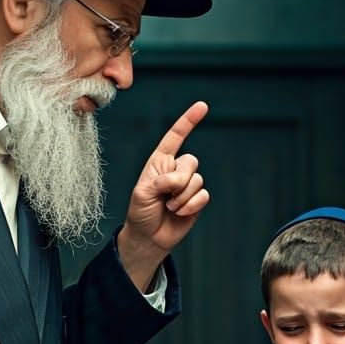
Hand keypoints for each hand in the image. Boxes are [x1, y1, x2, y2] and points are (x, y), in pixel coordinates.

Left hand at [117, 101, 209, 291]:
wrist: (148, 237)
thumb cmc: (140, 213)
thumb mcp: (142, 194)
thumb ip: (160, 182)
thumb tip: (179, 180)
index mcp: (159, 162)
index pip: (175, 137)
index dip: (188, 121)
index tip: (203, 106)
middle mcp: (176, 170)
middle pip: (191, 162)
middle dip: (179, 181)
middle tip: (164, 196)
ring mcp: (188, 185)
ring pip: (197, 181)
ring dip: (182, 198)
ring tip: (169, 208)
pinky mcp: (197, 200)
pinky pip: (203, 196)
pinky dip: (191, 206)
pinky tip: (180, 213)